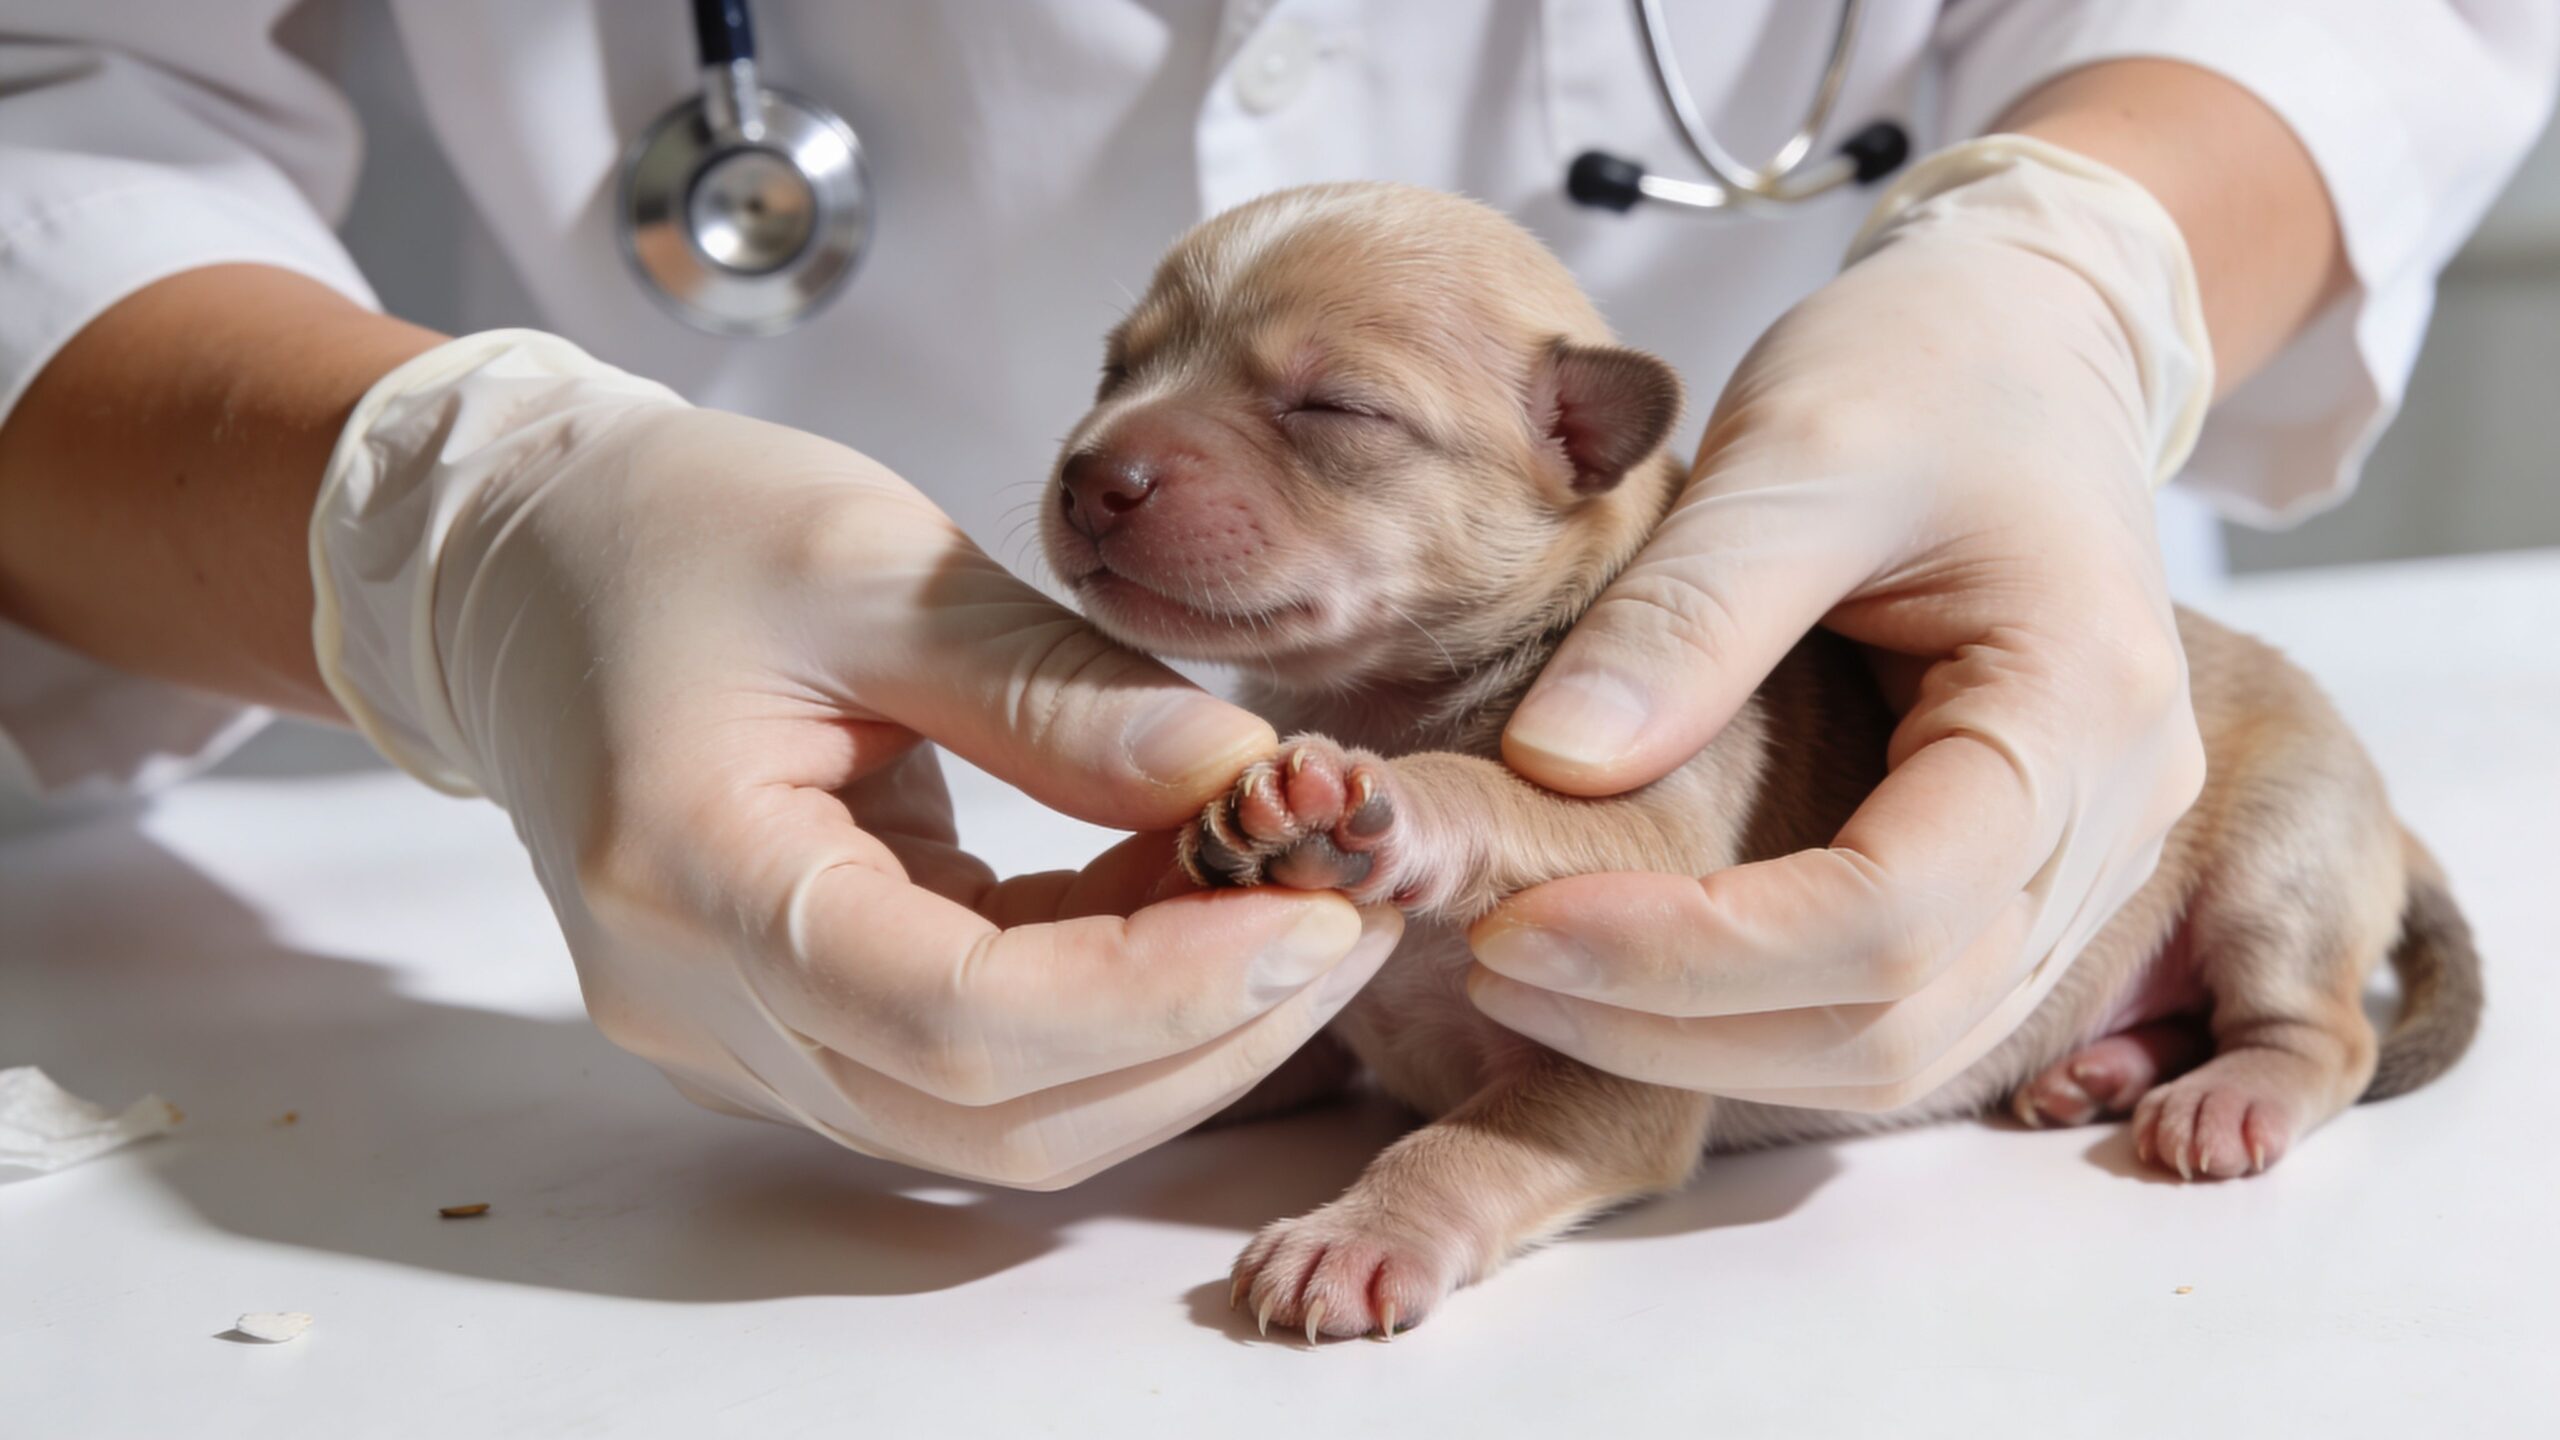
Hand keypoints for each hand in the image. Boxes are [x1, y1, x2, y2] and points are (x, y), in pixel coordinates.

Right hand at [311, 332, 1399, 1186]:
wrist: (522, 564)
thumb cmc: (669, 529)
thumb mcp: (869, 559)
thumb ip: (1056, 691)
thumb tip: (1241, 778)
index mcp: (684, 874)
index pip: (957, 1016)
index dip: (1160, 989)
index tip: (1314, 913)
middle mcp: (695, 1001)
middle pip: (994, 1110)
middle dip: (1205, 1034)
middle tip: (1350, 915)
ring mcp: (734, 1033)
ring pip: (994, 1115)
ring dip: (1169, 1032)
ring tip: (1292, 900)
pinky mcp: (784, 1023)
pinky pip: (968, 1058)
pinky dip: (1100, 998)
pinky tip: (1186, 893)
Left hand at [1473, 139, 2212, 1109]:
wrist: (2030, 345)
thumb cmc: (1924, 366)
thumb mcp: (1799, 451)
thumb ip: (1686, 617)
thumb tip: (1553, 770)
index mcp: (2081, 705)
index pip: (1886, 916)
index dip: (1689, 953)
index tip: (1515, 924)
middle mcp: (2110, 817)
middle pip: (1893, 1022)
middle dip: (1676, 1023)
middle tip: (1495, 960)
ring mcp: (2081, 864)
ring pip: (1897, 1051)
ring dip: (1705, 1046)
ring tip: (1533, 970)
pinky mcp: (2022, 878)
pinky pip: (1897, 1012)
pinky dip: (1756, 1020)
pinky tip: (1624, 966)